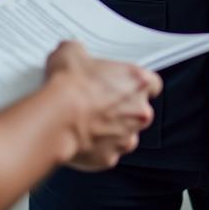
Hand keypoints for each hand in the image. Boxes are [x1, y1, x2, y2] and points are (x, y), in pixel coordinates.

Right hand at [45, 41, 161, 171]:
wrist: (56, 118)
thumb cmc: (69, 84)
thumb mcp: (72, 52)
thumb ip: (81, 51)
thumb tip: (73, 51)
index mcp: (138, 82)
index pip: (152, 83)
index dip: (136, 84)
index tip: (122, 84)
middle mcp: (139, 112)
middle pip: (140, 111)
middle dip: (124, 109)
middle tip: (100, 103)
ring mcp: (126, 138)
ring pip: (125, 135)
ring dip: (112, 130)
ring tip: (88, 122)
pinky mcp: (109, 158)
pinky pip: (107, 153)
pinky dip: (96, 148)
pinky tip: (80, 138)